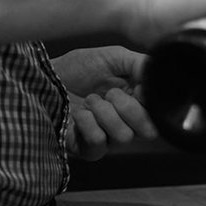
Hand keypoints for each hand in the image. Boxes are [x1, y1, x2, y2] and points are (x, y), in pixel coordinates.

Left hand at [52, 46, 157, 161]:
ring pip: (124, 136)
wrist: (47, 76)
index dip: (149, 102)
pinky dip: (89, 123)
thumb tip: (158, 74)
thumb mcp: (113, 56)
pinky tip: (79, 114)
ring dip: (105, 114)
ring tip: (90, 101)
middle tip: (110, 93)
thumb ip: (140, 63)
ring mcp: (107, 137)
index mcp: (135, 102)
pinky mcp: (87, 149)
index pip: (158, 115)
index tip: (137, 87)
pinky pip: (99, 142)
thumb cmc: (79, 67)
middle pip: (147, 131)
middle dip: (129, 108)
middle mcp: (125, 122)